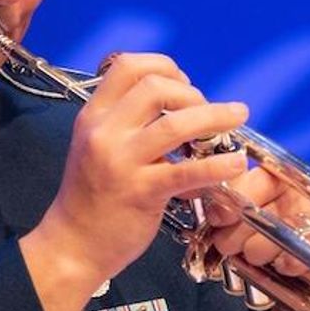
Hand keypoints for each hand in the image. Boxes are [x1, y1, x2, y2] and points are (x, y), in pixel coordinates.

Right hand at [20, 53, 248, 310]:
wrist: (72, 244)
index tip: (183, 83)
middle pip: (155, 87)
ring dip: (214, 117)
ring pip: (175, 124)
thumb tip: (175, 100)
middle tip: (207, 110)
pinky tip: (234, 163)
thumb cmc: (90, 197)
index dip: (163, 66)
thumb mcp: (95, 146)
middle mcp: (104, 133)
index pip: (128, 66)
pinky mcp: (141, 193)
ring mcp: (121, 163)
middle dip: (191, 92)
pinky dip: (217, 164)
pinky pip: (186, 172)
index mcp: (93, 116)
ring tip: (237, 119)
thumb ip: (125, 121)